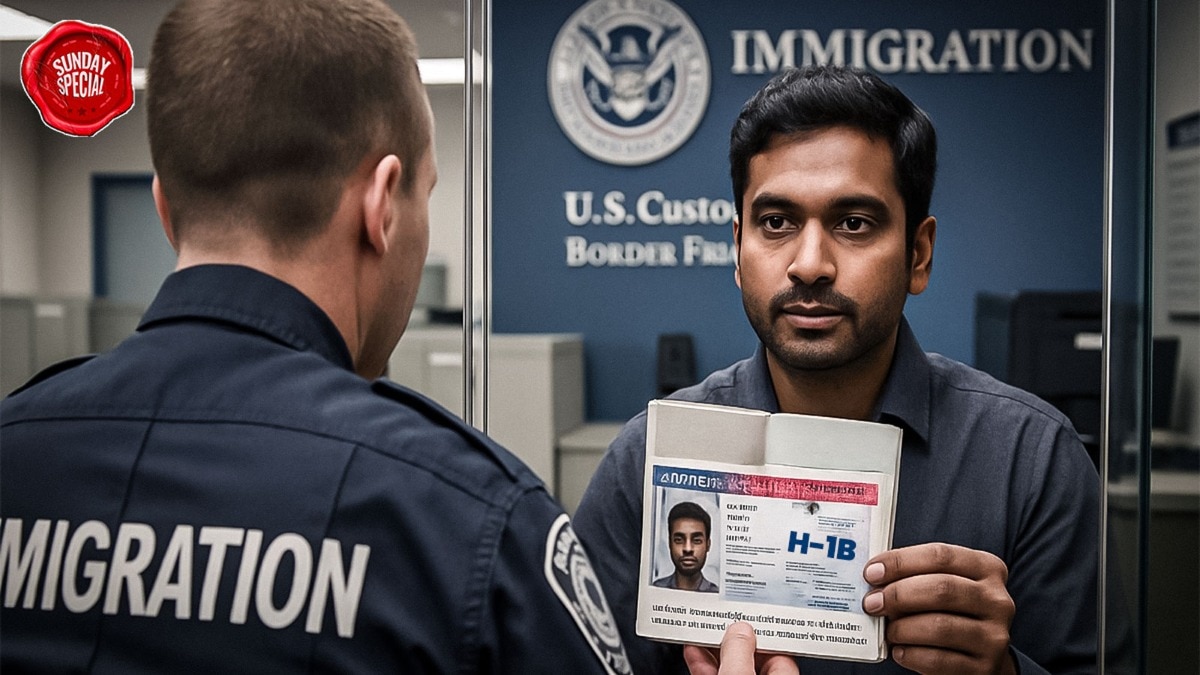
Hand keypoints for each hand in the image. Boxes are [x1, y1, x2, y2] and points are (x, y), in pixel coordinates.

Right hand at [683, 621, 798, 674]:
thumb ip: (739, 651)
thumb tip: (739, 630)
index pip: (777, 646)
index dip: (758, 626)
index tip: (743, 612)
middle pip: (752, 654)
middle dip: (731, 634)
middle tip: (718, 617)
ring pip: (731, 665)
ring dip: (713, 647)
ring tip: (699, 629)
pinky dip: (704, 663)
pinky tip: (694, 651)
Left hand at [862, 543, 1015, 674]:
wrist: (983, 656)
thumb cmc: (953, 611)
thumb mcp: (946, 583)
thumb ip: (918, 575)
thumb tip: (875, 577)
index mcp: (987, 568)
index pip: (940, 556)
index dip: (901, 562)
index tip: (871, 572)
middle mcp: (997, 600)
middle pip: (941, 589)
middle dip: (898, 595)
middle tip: (871, 603)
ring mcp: (994, 636)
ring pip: (939, 627)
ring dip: (902, 628)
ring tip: (888, 630)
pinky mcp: (984, 667)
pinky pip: (938, 660)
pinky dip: (911, 654)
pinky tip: (900, 650)